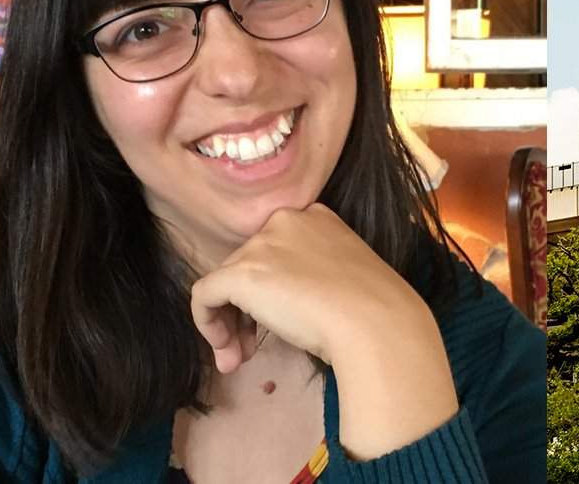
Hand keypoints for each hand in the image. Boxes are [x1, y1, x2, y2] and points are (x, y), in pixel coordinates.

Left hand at [189, 204, 459, 457]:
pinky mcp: (241, 273)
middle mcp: (284, 222)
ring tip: (238, 360)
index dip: (270, 289)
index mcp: (315, 218)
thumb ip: (314, 278)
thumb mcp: (344, 278)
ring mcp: (261, 246)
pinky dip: (208, 323)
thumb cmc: (371, 309)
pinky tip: (226, 350)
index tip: (276, 321)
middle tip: (252, 349)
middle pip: (247, 266)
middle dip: (245, 311)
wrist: (373, 321)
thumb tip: (286, 307)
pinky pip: (205, 296)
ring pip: (226, 282)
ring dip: (229, 323)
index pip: (274, 250)